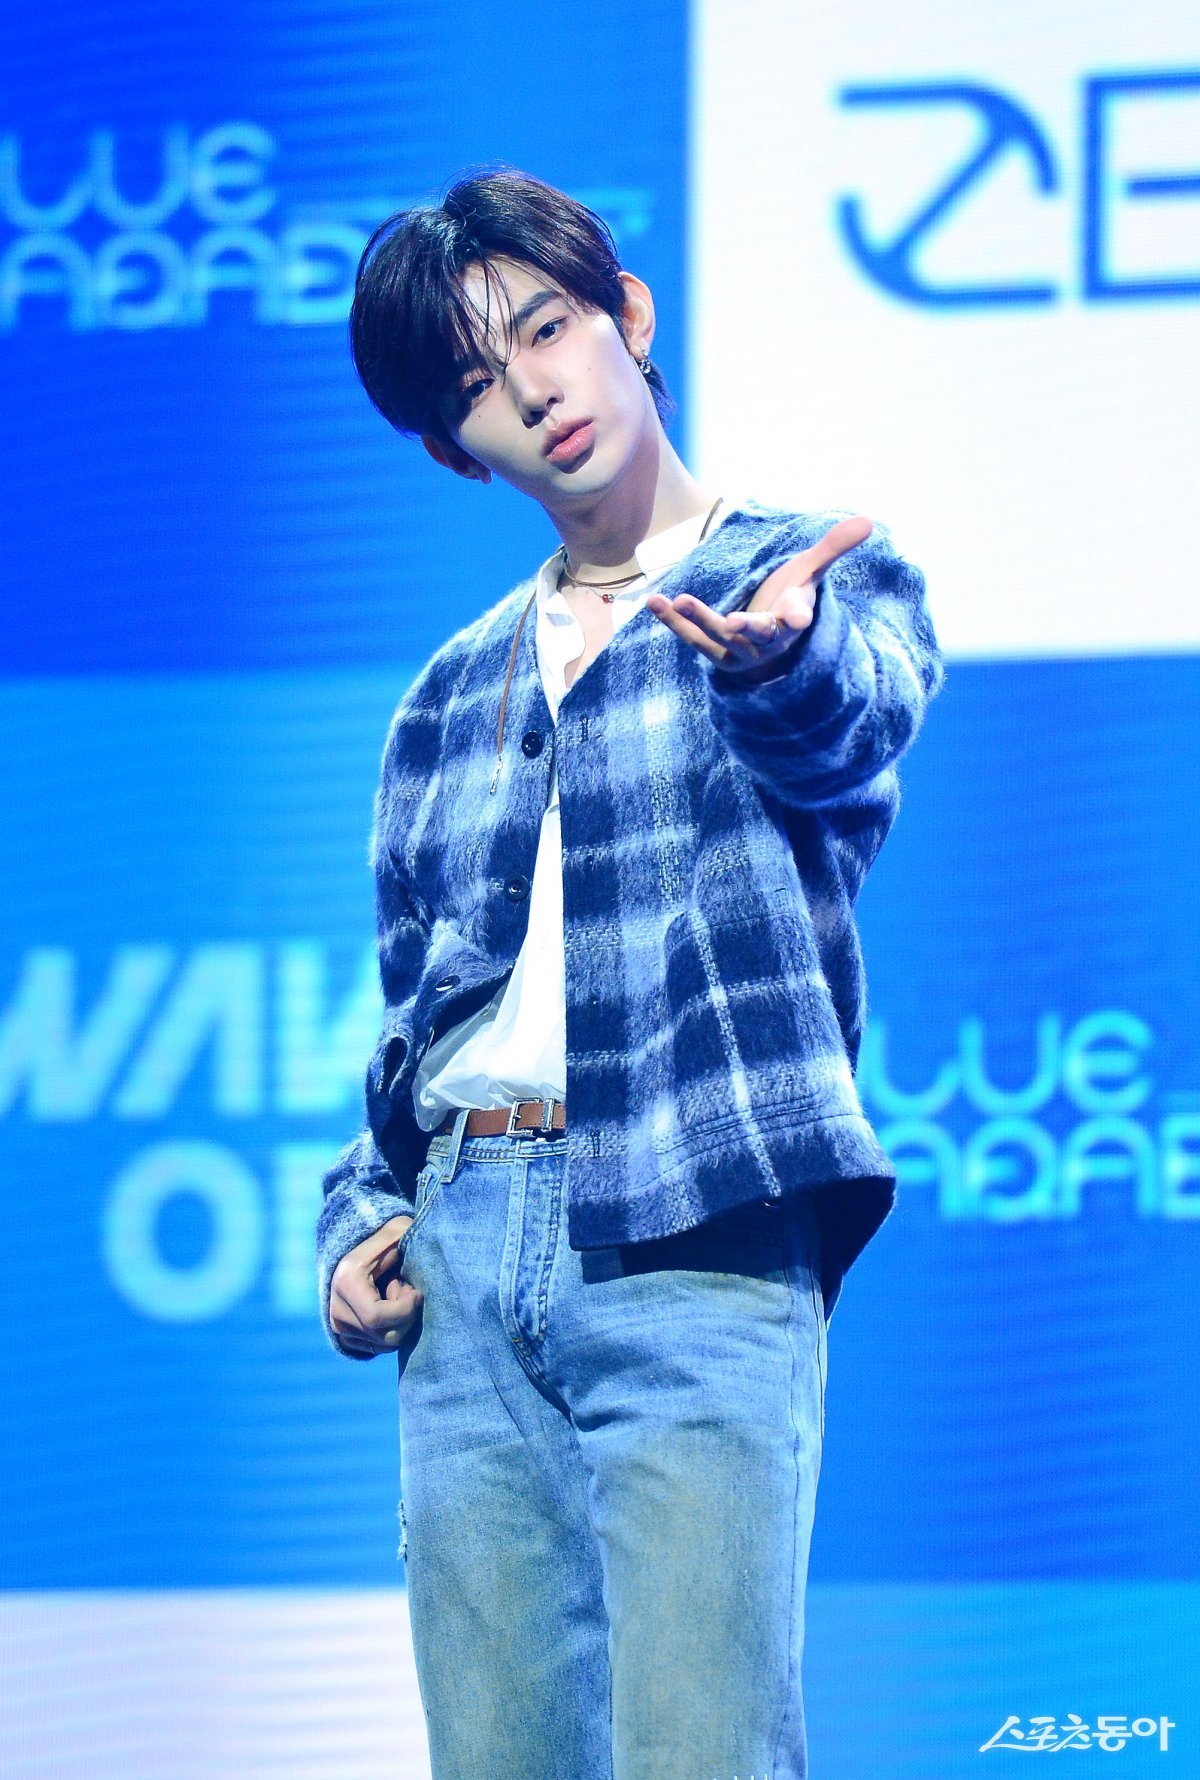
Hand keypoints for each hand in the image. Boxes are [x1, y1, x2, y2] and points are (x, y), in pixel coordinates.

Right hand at [329, 1215, 423, 1357]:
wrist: (363, 1250)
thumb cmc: (387, 1240)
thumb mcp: (399, 1232)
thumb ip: (409, 1241)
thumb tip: (423, 1260)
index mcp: (346, 1282)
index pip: (376, 1317)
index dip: (404, 1310)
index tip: (416, 1293)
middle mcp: (336, 1309)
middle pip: (384, 1336)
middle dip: (406, 1317)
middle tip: (408, 1292)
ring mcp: (338, 1327)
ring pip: (384, 1346)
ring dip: (400, 1323)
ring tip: (397, 1298)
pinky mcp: (345, 1338)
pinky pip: (378, 1350)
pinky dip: (392, 1332)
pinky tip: (392, 1311)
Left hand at [646, 514, 873, 678]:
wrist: (767, 643)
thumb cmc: (789, 599)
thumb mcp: (809, 573)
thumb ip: (832, 547)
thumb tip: (868, 520)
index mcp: (793, 620)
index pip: (799, 620)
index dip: (797, 616)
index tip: (798, 615)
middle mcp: (767, 640)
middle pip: (757, 634)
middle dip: (745, 628)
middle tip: (732, 623)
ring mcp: (738, 650)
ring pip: (719, 638)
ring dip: (700, 620)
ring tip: (682, 599)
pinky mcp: (714, 652)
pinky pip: (691, 637)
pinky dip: (673, 620)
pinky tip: (653, 601)